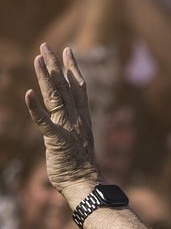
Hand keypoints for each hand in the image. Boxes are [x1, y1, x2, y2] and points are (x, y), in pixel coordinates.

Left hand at [25, 45, 100, 202]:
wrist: (84, 182)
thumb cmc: (80, 166)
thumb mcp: (77, 141)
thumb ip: (71, 127)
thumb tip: (66, 122)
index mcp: (83, 117)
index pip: (78, 87)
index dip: (73, 68)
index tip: (69, 51)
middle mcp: (76, 118)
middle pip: (65, 86)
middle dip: (55, 64)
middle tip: (47, 46)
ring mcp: (67, 127)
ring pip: (55, 97)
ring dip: (46, 77)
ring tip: (38, 58)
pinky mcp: (56, 139)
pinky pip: (44, 121)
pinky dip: (35, 108)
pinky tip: (28, 94)